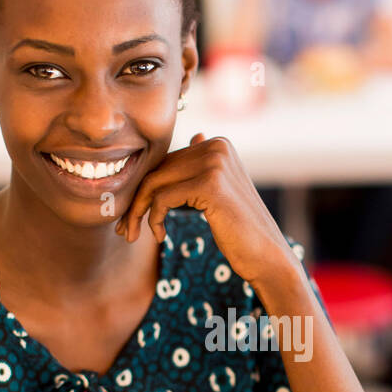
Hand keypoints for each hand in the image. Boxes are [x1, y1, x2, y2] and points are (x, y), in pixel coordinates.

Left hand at [115, 132, 296, 289]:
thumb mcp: (220, 192)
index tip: (131, 217)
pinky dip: (153, 219)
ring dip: (137, 212)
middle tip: (125, 230)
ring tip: (133, 235)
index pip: (166, 162)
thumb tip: (195, 136)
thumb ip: (204, 167)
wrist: (266, 255)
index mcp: (218, 144)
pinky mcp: (209, 184)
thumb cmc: (240, 229)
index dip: (145, 189)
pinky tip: (160, 236)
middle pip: (157, 170)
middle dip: (135, 201)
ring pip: (154, 183)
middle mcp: (217, 146)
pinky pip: (162, 198)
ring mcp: (214, 163)